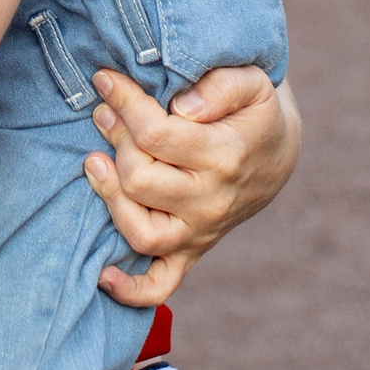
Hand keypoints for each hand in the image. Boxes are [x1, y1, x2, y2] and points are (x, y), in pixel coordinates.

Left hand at [86, 67, 299, 302]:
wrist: (276, 154)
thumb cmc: (254, 111)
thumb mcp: (253, 82)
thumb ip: (222, 85)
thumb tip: (183, 106)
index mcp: (225, 156)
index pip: (156, 135)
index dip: (124, 103)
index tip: (105, 79)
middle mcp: (211, 202)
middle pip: (140, 180)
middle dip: (115, 139)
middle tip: (104, 113)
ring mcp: (200, 232)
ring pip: (141, 233)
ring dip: (109, 197)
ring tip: (94, 163)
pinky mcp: (191, 251)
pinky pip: (160, 285)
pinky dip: (130, 290)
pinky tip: (103, 275)